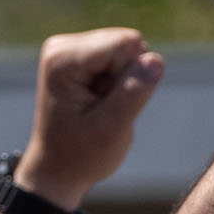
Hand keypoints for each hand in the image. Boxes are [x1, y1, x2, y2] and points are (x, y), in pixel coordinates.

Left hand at [19, 27, 166, 198]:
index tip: (106, 106)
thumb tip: (156, 59)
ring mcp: (69, 48)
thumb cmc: (81, 155)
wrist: (58, 170)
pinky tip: (99, 102)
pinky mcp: (80, 54)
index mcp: (63, 58)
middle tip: (102, 110)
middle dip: (126, 79)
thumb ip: (134, 93)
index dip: (131, 77)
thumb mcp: (111, 130)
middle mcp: (62, 45)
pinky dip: (118, 82)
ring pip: (127, 50)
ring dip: (122, 83)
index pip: (126, 45)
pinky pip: (121, 58)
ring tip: (99, 108)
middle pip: (127, 44)